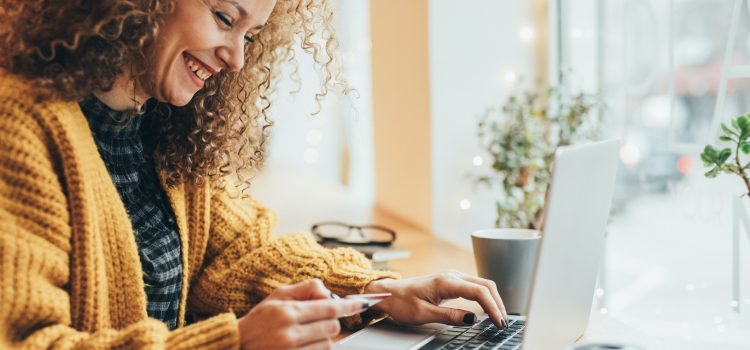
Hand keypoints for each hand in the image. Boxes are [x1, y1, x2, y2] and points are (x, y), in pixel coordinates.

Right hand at [238, 279, 365, 349]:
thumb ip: (304, 289)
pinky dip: (315, 349)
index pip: (329, 308)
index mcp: (288, 313)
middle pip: (332, 326)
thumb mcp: (277, 297)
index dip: (349, 305)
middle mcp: (291, 334)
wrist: (237, 346)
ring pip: (327, 343)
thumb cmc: (257, 321)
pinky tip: (302, 344)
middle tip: (315, 320)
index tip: (362, 304)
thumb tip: (327, 291)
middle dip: (330, 321)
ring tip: (304, 334)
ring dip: (322, 338)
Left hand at [364, 270, 507, 328]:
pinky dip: (485, 297)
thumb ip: (449, 316)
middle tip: (503, 322)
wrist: (387, 293)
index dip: (493, 308)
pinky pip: (474, 286)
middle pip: (485, 285)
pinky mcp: (451, 281)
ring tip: (499, 318)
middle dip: (498, 303)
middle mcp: (451, 275)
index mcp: (446, 282)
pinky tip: (488, 309)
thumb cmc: (401, 302)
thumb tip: (473, 319)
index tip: (499, 322)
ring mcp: (452, 277)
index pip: (479, 292)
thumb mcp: (423, 314)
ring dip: (493, 300)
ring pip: (481, 285)